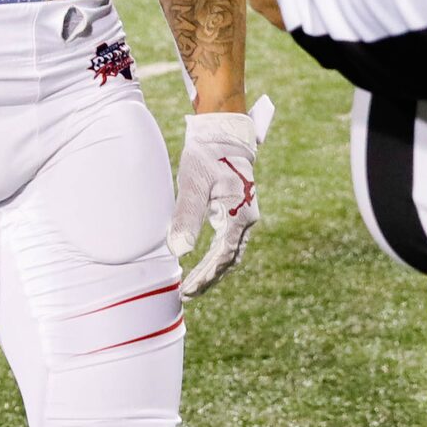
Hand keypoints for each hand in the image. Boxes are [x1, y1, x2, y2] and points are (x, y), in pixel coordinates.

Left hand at [171, 97, 272, 296]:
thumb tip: (179, 252)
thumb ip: (186, 218)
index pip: (223, 257)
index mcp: (240, 215)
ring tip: (192, 285)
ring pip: (231, 253)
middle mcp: (247, 219)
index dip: (206, 277)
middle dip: (209, 278)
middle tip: (187, 294)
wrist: (222, 132)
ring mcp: (244, 215)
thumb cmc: (206, 155)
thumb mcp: (193, 184)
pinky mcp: (237, 211)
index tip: (188, 291)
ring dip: (212, 270)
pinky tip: (200, 262)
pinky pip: (228, 241)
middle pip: (229, 260)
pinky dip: (215, 256)